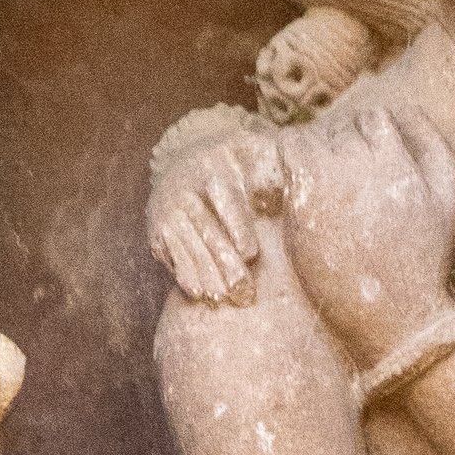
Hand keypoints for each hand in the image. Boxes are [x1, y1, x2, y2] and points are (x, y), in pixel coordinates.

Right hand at [147, 122, 282, 307]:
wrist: (181, 169)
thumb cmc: (231, 169)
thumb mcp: (249, 155)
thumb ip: (272, 165)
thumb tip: (297, 165)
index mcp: (212, 170)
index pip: (224, 198)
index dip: (236, 226)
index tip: (250, 252)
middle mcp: (185, 191)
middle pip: (206, 229)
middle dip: (225, 262)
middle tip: (245, 291)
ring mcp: (168, 212)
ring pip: (188, 246)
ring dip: (206, 275)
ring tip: (224, 299)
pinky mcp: (157, 231)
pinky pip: (170, 254)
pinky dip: (184, 274)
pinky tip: (198, 293)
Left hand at [280, 98, 454, 378]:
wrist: (400, 315)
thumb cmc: (425, 258)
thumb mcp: (448, 195)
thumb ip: (432, 142)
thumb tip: (405, 108)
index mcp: (398, 158)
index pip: (374, 117)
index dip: (371, 141)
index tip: (370, 172)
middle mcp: (362, 162)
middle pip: (341, 128)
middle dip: (342, 151)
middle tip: (345, 189)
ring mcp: (330, 180)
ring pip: (311, 136)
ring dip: (314, 153)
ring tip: (322, 186)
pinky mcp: (303, 201)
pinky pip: (286, 151)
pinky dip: (291, 159)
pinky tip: (300, 187)